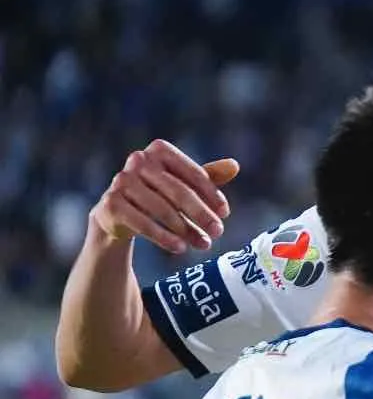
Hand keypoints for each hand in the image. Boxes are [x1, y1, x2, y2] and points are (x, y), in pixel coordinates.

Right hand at [92, 141, 237, 256]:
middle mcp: (138, 160)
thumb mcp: (184, 183)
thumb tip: (234, 165)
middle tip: (219, 232)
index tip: (225, 214)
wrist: (120, 213)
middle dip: (201, 214)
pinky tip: (180, 247)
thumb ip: (208, 175)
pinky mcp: (111, 203)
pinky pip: (143, 222)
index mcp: (159, 151)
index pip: (193, 173)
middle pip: (179, 191)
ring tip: (204, 244)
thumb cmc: (159, 193)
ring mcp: (121, 181)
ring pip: (162, 209)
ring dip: (186, 229)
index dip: (211, 194)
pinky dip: (164, 237)